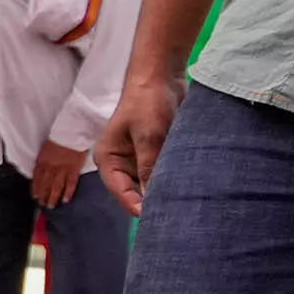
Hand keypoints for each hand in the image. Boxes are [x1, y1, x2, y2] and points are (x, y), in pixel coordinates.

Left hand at [30, 137, 88, 208]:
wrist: (73, 131)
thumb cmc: (60, 137)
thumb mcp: (46, 148)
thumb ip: (43, 160)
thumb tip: (40, 172)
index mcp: (42, 160)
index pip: (36, 178)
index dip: (35, 188)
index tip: (34, 196)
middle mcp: (51, 167)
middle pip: (45, 184)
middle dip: (43, 196)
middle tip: (42, 205)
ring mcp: (63, 169)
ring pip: (56, 187)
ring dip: (53, 197)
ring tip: (51, 206)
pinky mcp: (74, 169)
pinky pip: (70, 183)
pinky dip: (68, 193)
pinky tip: (65, 200)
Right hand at [94, 73, 182, 209]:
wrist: (162, 76)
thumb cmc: (147, 102)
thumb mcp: (148, 136)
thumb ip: (149, 167)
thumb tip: (154, 199)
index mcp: (108, 159)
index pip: (120, 192)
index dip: (137, 206)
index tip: (158, 217)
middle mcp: (120, 163)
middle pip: (134, 192)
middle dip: (151, 201)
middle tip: (173, 214)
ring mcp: (137, 159)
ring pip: (149, 184)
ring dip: (163, 190)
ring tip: (181, 204)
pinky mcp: (154, 154)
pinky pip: (161, 173)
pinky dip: (171, 179)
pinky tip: (185, 187)